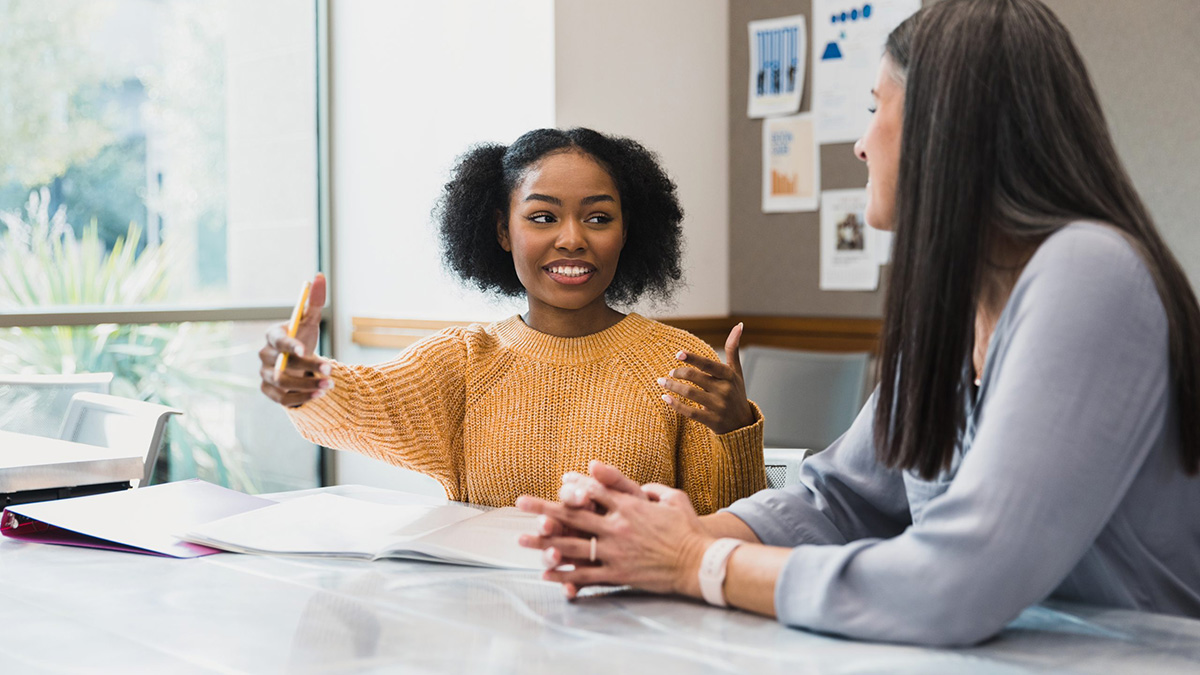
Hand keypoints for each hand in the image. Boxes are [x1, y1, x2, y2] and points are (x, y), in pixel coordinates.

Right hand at [259, 273, 332, 407]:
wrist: (301, 365)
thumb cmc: (304, 338)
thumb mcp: (310, 321)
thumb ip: (315, 301)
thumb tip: (319, 276)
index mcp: (273, 336)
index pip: (277, 340)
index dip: (290, 345)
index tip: (306, 350)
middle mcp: (264, 355)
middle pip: (281, 364)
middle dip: (306, 367)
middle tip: (330, 370)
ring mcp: (265, 375)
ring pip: (283, 383)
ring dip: (308, 385)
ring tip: (330, 385)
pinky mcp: (269, 392)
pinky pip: (283, 399)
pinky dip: (302, 398)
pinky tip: (320, 395)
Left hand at [517, 463, 711, 598]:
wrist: (699, 563)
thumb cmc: (689, 530)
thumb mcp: (674, 499)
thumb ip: (653, 489)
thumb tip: (639, 486)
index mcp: (630, 506)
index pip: (595, 492)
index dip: (575, 486)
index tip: (559, 481)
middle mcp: (617, 527)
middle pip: (574, 515)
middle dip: (545, 508)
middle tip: (520, 503)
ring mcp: (616, 552)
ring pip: (573, 546)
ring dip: (545, 543)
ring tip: (522, 540)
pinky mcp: (618, 574)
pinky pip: (586, 574)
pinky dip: (565, 574)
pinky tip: (546, 574)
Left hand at [658, 323, 754, 433]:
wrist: (742, 424)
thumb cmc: (736, 393)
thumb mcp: (737, 371)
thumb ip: (734, 349)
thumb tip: (739, 325)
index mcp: (729, 376)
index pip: (709, 365)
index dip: (693, 359)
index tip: (678, 354)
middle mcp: (725, 391)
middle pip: (696, 378)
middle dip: (679, 373)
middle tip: (670, 371)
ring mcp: (718, 407)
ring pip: (690, 394)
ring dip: (673, 387)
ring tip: (662, 381)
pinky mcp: (712, 421)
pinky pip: (690, 412)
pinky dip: (675, 404)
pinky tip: (665, 398)